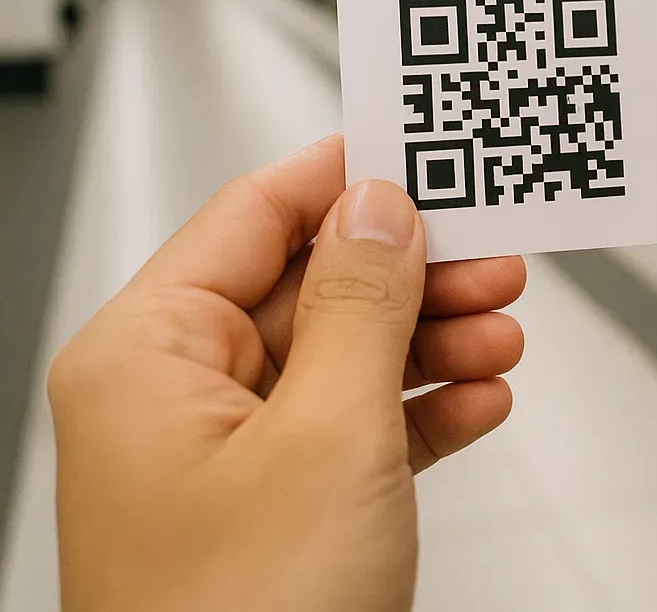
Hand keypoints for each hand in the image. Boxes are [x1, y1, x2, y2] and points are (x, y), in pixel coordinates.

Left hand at [48, 135, 526, 611]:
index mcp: (148, 353)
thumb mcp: (328, 434)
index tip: (426, 151)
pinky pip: (356, 428)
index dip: (348, 177)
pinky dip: (423, 411)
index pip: (255, 214)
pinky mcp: (277, 509)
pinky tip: (477, 404)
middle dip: (415, 274)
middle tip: (497, 256)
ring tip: (503, 337)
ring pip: (346, 357)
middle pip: (314, 285)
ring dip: (433, 342)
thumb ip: (364, 303)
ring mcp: (228, 457)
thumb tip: (382, 206)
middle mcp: (177, 396)